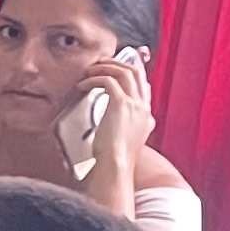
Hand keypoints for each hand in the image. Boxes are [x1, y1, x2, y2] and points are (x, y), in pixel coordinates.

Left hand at [73, 50, 155, 184]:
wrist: (115, 167)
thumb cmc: (114, 161)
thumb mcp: (122, 142)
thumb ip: (122, 128)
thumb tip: (110, 122)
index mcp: (146, 116)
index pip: (143, 85)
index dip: (130, 73)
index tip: (116, 68)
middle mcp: (143, 107)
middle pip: (136, 72)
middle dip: (117, 63)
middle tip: (100, 63)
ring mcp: (135, 104)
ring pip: (124, 71)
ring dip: (105, 67)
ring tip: (89, 70)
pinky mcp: (121, 104)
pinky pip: (109, 81)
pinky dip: (94, 78)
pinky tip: (83, 84)